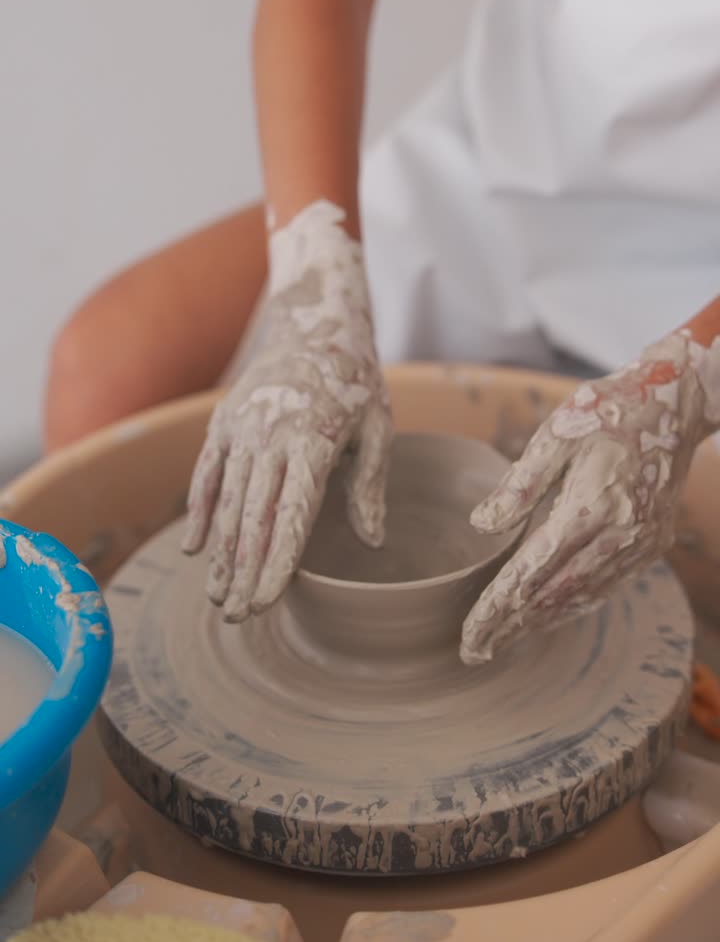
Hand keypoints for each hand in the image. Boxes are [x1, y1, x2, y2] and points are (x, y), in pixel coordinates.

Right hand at [183, 201, 391, 620]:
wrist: (315, 324)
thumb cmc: (357, 382)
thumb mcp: (380, 427)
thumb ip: (370, 484)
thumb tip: (373, 541)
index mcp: (315, 443)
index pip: (292, 517)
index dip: (277, 564)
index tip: (265, 603)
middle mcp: (272, 437)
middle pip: (254, 519)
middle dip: (244, 572)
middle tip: (237, 617)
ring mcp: (242, 428)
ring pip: (228, 502)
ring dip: (221, 553)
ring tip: (217, 596)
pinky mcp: (223, 421)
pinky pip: (207, 473)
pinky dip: (199, 511)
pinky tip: (194, 548)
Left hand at [462, 329, 719, 663]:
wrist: (674, 403)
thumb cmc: (607, 409)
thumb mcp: (555, 433)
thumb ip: (519, 483)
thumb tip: (481, 526)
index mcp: (589, 506)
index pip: (531, 573)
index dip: (497, 608)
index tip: (470, 635)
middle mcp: (618, 535)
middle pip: (554, 596)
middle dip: (512, 626)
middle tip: (474, 651)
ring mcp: (639, 544)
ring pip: (582, 598)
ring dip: (542, 622)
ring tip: (504, 640)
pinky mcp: (650, 544)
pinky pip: (607, 586)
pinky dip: (574, 605)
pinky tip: (550, 614)